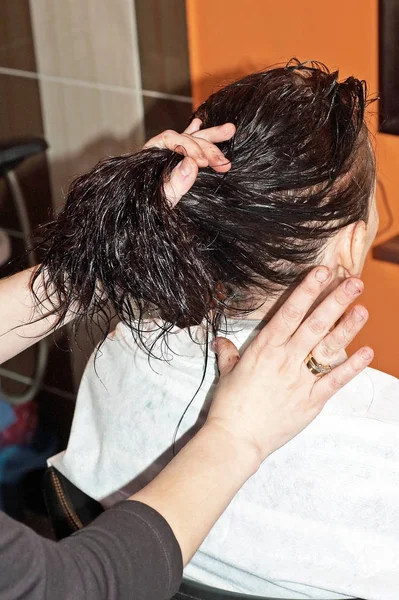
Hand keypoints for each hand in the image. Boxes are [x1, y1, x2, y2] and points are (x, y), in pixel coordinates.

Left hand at [143, 118, 235, 205]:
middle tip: (224, 162)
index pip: (172, 140)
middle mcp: (160, 153)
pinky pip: (187, 147)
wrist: (143, 222)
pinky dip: (195, 137)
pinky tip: (199, 124)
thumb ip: (176, 182)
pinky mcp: (178, 165)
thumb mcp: (164, 199)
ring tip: (229, 130)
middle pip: (186, 139)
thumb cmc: (149, 211)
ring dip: (210, 136)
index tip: (204, 163)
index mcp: (152, 156)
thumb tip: (191, 163)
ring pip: (191, 140)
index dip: (190, 148)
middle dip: (207, 147)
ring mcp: (170, 158)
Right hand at [208, 267, 372, 464]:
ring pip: (328, 349)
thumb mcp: (227, 373)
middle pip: (315, 324)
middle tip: (354, 282)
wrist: (236, 439)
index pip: (289, 312)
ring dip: (347, 328)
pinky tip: (367, 353)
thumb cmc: (230, 405)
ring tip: (362, 310)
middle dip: (335, 301)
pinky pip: (335, 381)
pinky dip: (352, 367)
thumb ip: (228, 353)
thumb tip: (220, 341)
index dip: (307, 291)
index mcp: (264, 348)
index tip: (321, 272)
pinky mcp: (311, 401)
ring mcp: (300, 380)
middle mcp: (285, 359)